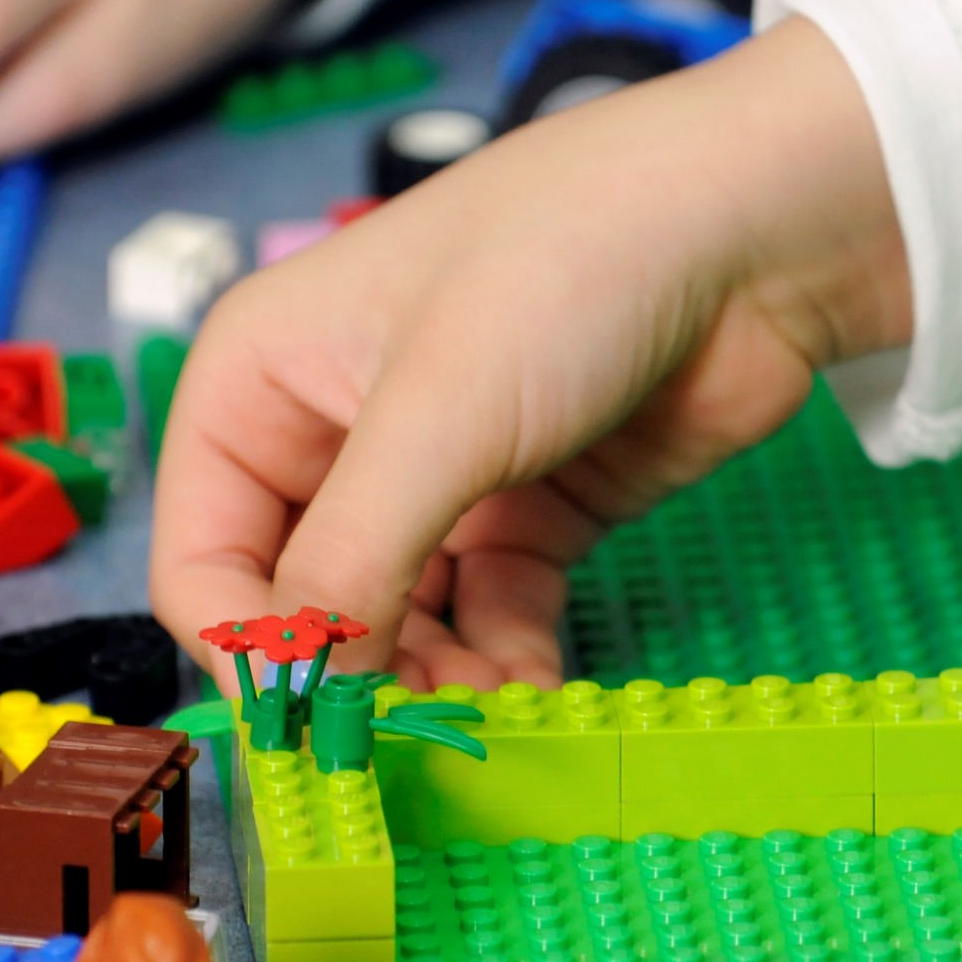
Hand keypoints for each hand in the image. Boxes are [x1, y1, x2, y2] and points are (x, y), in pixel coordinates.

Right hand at [150, 16, 911, 688]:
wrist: (757, 222)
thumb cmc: (568, 265)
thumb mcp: (436, 418)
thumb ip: (351, 567)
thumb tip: (302, 702)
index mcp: (260, 380)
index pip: (204, 561)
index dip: (253, 655)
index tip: (323, 730)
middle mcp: (332, 428)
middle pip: (302, 603)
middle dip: (356, 676)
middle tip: (421, 739)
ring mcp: (437, 472)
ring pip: (398, 622)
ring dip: (436, 683)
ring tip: (491, 714)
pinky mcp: (530, 506)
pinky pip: (488, 615)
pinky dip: (505, 663)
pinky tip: (538, 692)